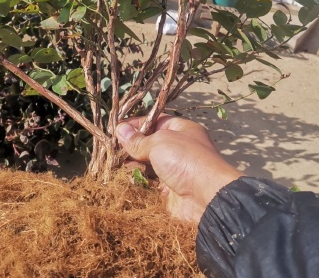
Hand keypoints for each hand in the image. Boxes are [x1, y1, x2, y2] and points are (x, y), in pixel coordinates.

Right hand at [116, 115, 242, 223]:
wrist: (206, 197)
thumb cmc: (185, 159)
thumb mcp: (160, 142)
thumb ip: (138, 139)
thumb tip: (120, 130)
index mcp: (181, 130)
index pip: (154, 122)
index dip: (136, 124)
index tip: (116, 128)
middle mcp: (178, 148)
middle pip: (149, 143)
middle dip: (131, 145)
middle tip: (111, 148)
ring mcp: (174, 170)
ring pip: (147, 164)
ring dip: (132, 163)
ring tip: (114, 163)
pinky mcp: (168, 190)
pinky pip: (149, 183)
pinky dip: (137, 180)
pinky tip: (124, 178)